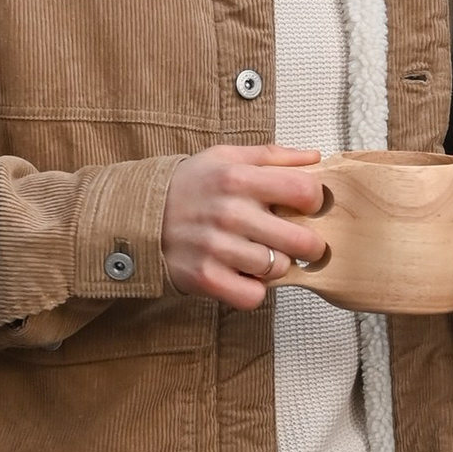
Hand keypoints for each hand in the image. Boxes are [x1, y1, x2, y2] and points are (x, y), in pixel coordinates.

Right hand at [161, 144, 329, 309]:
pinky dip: (253, 289)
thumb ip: (272, 156)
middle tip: (297, 242)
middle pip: (302, 240)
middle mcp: (229, 212)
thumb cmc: (189, 186)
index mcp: (238, 178)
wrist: (138, 216)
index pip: (305, 191)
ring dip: (275, 265)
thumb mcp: (225, 158)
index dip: (314, 202)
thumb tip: (314, 157)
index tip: (305, 207)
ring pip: (279, 269)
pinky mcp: (206, 277)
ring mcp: (217, 247)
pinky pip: (253, 295)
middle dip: (307, 244)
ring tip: (258, 254)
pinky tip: (243, 274)